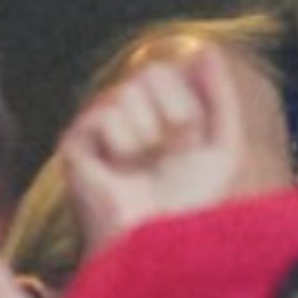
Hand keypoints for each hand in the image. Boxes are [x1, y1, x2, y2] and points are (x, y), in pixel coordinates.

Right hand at [60, 46, 244, 253]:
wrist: (161, 246)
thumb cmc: (193, 204)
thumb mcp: (223, 147)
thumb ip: (221, 98)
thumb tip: (207, 50)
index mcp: (157, 113)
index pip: (169, 71)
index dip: (189, 106)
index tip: (190, 144)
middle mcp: (124, 115)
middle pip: (151, 72)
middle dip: (176, 114)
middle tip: (172, 153)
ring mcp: (96, 128)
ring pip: (129, 91)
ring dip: (152, 134)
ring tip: (147, 166)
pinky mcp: (74, 145)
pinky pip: (106, 113)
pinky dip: (126, 144)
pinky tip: (122, 171)